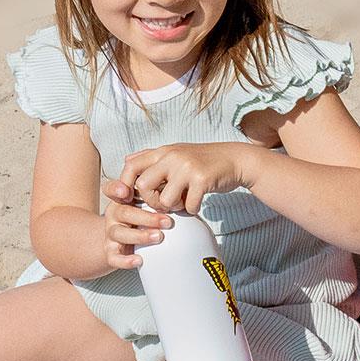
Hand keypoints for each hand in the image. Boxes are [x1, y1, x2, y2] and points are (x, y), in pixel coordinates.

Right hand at [100, 188, 169, 270]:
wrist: (120, 242)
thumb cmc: (139, 219)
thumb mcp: (146, 205)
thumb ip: (158, 198)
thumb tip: (183, 197)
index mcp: (121, 200)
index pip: (111, 189)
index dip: (116, 189)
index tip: (126, 191)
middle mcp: (114, 215)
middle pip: (124, 213)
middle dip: (147, 217)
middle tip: (167, 221)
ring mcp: (111, 233)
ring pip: (119, 233)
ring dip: (140, 236)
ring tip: (158, 237)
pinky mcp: (110, 252)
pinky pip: (114, 257)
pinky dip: (126, 260)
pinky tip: (139, 260)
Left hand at [114, 143, 253, 214]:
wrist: (235, 160)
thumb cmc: (203, 161)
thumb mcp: (176, 153)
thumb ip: (152, 157)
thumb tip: (126, 160)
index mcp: (163, 151)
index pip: (131, 166)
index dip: (124, 184)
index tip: (130, 198)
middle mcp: (172, 157)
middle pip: (143, 187)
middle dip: (152, 202)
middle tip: (165, 203)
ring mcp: (187, 167)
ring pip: (165, 200)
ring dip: (173, 208)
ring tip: (183, 202)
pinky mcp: (202, 180)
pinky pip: (188, 205)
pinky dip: (192, 209)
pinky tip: (197, 202)